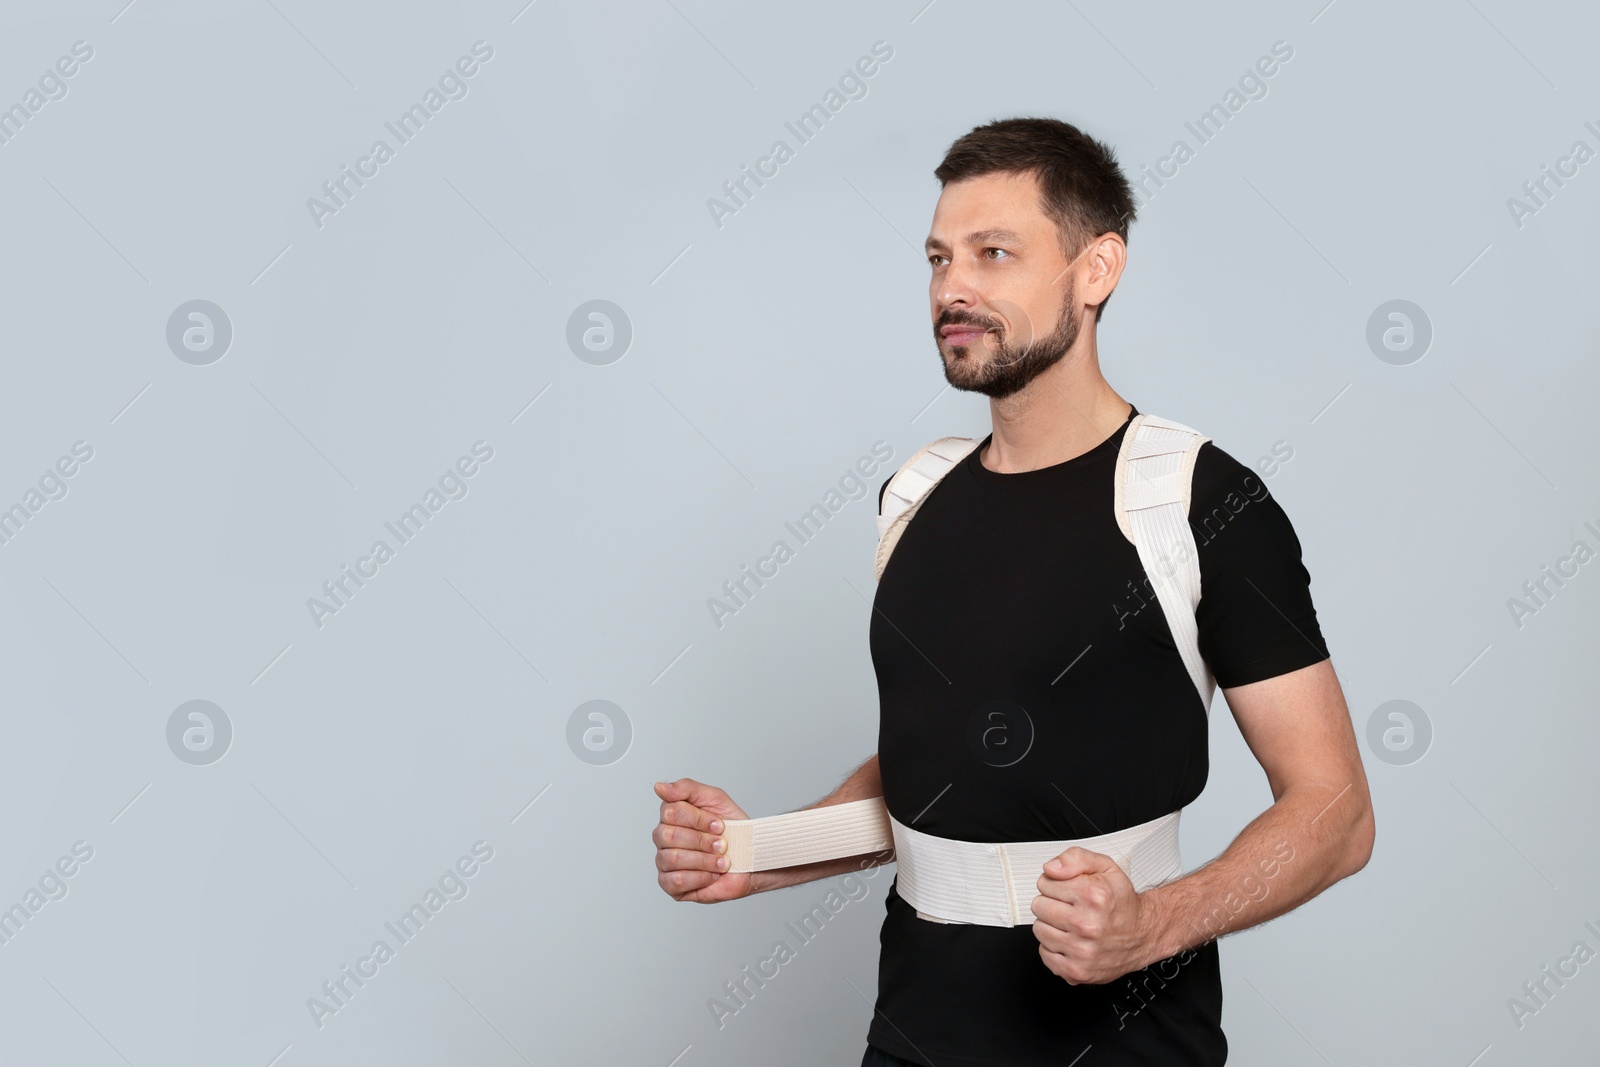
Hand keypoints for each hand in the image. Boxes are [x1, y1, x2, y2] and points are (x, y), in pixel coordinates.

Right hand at [653, 778, 755, 903]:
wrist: (751, 857)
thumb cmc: (733, 828)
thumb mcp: (714, 799)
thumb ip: (686, 788)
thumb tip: (659, 787)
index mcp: (670, 816)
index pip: (670, 812)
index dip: (699, 819)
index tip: (719, 825)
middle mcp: (663, 838)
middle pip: (668, 836)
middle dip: (702, 841)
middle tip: (721, 845)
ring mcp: (664, 862)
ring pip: (672, 858)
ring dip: (704, 860)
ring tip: (721, 861)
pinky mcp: (670, 885)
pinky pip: (675, 881)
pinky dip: (700, 877)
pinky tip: (712, 875)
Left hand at [1031, 846, 1150, 983]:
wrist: (1142, 934)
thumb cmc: (1121, 902)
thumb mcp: (1104, 867)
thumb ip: (1075, 858)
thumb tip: (1050, 868)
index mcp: (1093, 896)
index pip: (1045, 882)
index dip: (1056, 883)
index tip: (1070, 890)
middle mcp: (1088, 925)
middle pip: (1039, 906)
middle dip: (1052, 903)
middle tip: (1071, 907)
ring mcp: (1082, 951)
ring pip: (1039, 930)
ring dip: (1052, 925)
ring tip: (1072, 924)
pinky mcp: (1077, 971)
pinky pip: (1044, 954)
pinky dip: (1054, 947)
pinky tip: (1071, 940)